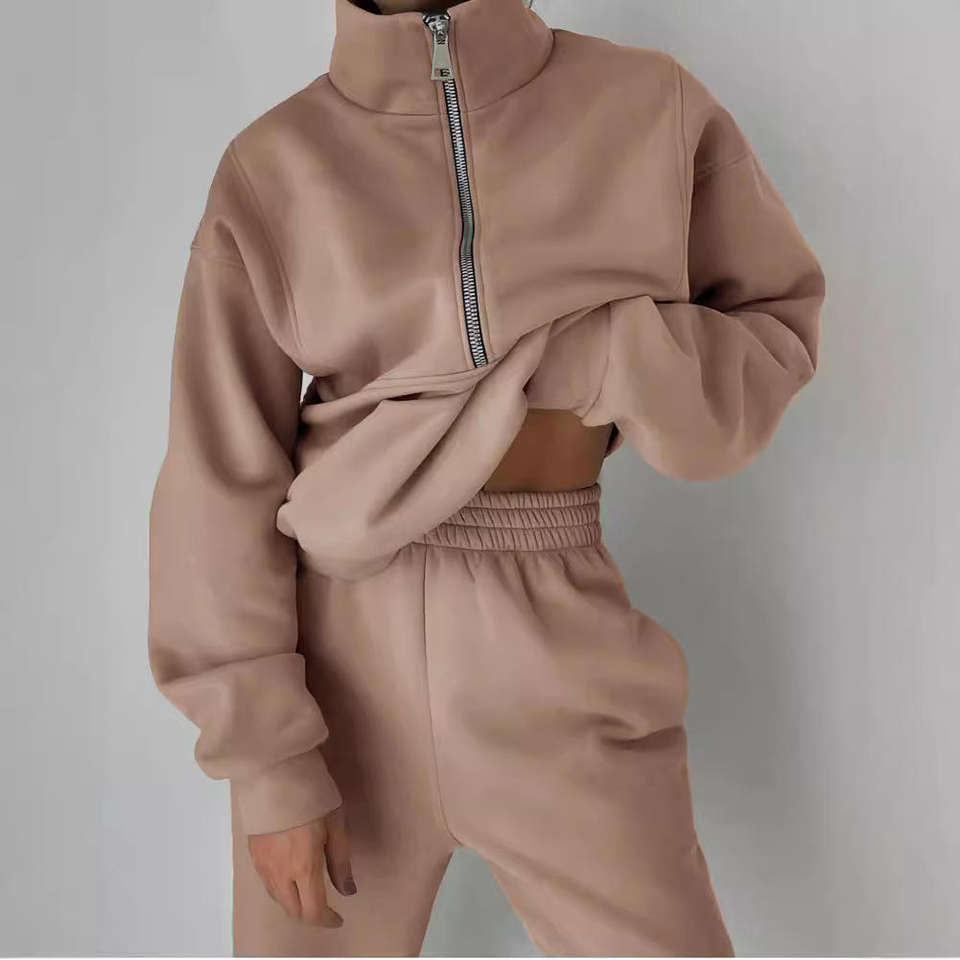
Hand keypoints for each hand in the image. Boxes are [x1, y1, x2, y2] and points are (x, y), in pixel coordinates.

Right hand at [247, 804, 356, 926]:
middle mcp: (280, 873)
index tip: (338, 918)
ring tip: (309, 893)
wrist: (275, 771)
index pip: (313, 911)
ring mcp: (262, 865)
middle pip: (293, 911)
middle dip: (310, 915)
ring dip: (294, 903)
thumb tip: (348, 890)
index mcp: (304, 867)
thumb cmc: (311, 795)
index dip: (326, 920)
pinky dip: (281, 890)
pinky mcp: (253, 854)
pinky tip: (290, 877)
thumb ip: (340, 861)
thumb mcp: (336, 825)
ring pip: (278, 899)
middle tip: (324, 908)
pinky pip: (267, 883)